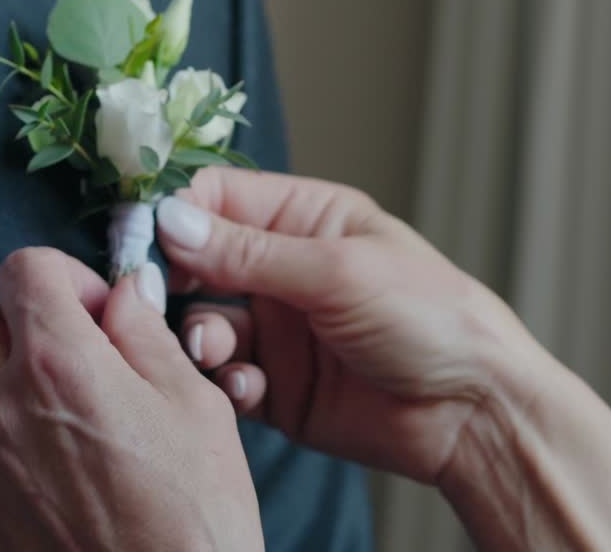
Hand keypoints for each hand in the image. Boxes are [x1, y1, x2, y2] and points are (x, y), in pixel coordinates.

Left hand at [0, 248, 262, 551]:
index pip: (24, 269)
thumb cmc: (193, 525)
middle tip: (42, 357)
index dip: (60, 279)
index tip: (85, 311)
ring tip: (5, 413)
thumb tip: (125, 293)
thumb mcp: (198, 411)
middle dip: (0, 323)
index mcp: (61, 366)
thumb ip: (148, 338)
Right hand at [156, 167, 538, 483]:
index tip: (138, 236)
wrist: (472, 412)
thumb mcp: (337, 271)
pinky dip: (224, 381)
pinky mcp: (275, 385)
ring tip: (215, 350)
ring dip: (199, 335)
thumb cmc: (429, 317)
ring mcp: (277, 328)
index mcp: (303, 219)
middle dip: (172, 279)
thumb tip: (170, 220)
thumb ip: (249, 251)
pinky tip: (247, 387)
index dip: (174, 213)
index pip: (216, 198)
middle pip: (197, 260)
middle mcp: (282, 269)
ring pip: (203, 321)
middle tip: (153, 296)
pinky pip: (224, 376)